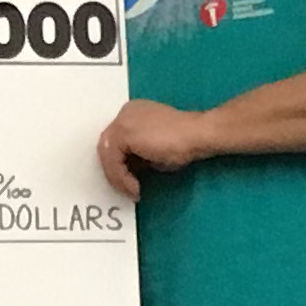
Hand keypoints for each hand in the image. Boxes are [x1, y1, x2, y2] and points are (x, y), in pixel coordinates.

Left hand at [96, 100, 211, 197]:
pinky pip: (113, 161)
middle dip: (115, 171)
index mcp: (133, 114)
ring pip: (107, 154)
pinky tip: (135, 187)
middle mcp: (125, 113)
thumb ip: (138, 154)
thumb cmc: (184, 141)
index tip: (129, 179)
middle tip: (127, 188)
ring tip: (132, 191)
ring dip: (117, 178)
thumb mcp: (154, 150)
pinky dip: (121, 178)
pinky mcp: (123, 133)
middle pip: (107, 146)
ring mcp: (123, 121)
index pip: (116, 140)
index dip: (120, 162)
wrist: (198, 134)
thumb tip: (128, 170)